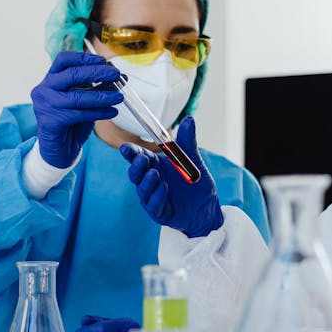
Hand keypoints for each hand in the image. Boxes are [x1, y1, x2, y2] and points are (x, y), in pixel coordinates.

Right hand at [30, 51, 122, 167]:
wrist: (59, 150)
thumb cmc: (71, 122)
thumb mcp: (85, 101)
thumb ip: (99, 87)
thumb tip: (121, 77)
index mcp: (50, 80)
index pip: (63, 59)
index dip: (84, 57)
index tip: (103, 60)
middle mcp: (44, 90)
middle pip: (72, 74)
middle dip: (97, 73)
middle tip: (116, 75)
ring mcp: (45, 106)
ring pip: (78, 97)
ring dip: (103, 96)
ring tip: (119, 97)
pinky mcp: (50, 122)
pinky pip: (79, 114)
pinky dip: (99, 112)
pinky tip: (112, 112)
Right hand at [120, 117, 223, 237]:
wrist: (206, 207)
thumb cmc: (195, 182)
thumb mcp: (193, 160)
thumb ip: (187, 141)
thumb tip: (189, 119)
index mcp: (154, 164)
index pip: (137, 157)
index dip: (130, 152)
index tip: (125, 148)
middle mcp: (150, 180)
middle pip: (135, 173)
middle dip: (136, 166)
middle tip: (142, 159)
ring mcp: (152, 197)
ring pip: (142, 189)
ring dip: (147, 181)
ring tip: (155, 174)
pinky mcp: (158, 212)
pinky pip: (153, 204)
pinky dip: (157, 196)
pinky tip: (164, 188)